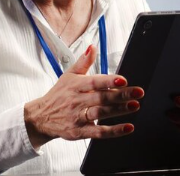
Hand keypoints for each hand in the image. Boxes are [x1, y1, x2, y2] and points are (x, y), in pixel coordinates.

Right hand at [24, 45, 143, 147]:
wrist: (41, 117)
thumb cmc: (59, 95)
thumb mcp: (69, 75)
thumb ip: (83, 62)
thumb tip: (92, 47)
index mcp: (77, 85)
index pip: (94, 82)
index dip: (109, 81)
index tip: (123, 80)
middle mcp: (78, 101)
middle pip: (101, 98)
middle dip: (121, 95)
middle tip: (138, 93)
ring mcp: (78, 117)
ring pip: (101, 114)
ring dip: (119, 111)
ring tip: (134, 106)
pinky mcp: (79, 132)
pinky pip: (98, 132)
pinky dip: (113, 131)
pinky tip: (127, 127)